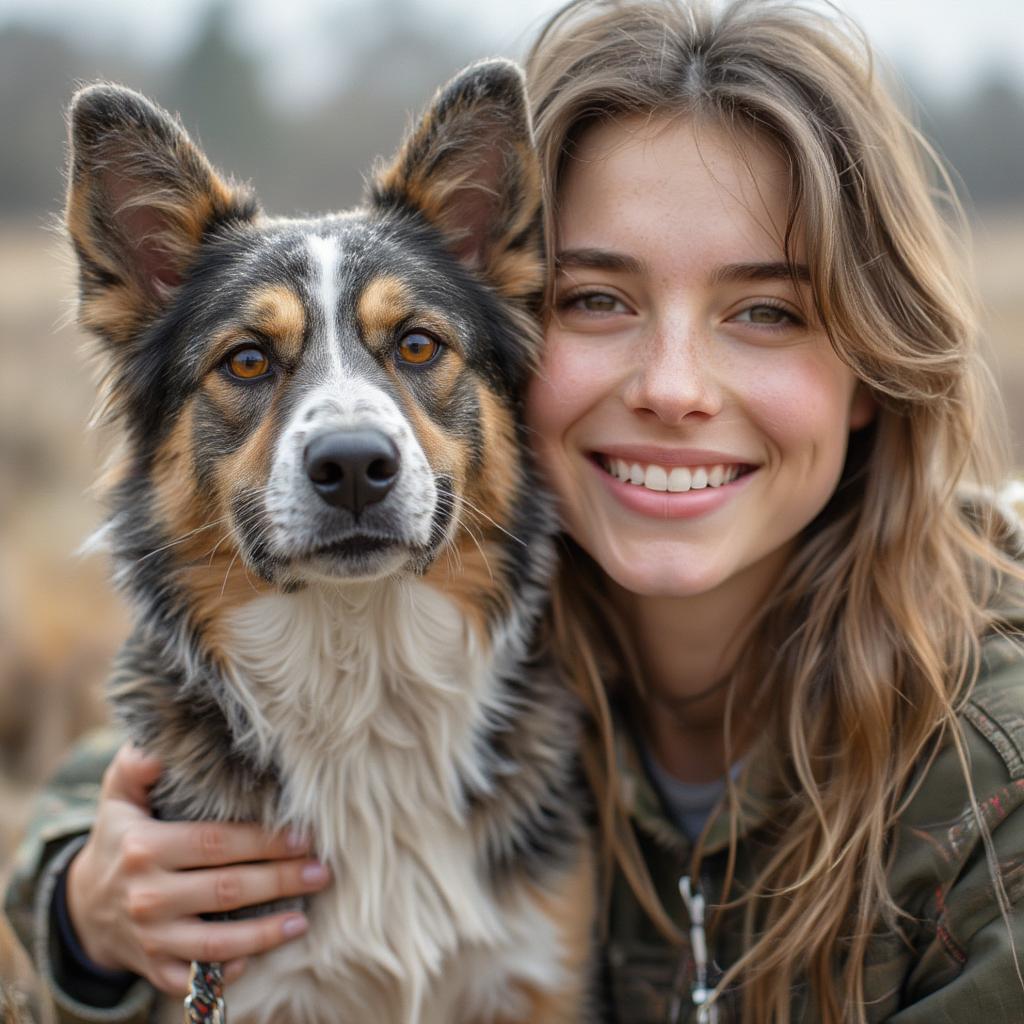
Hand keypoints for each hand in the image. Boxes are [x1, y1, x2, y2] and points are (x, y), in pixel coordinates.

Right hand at [65, 743, 329, 995]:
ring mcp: (151, 937)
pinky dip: (227, 971)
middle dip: (281, 879)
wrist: (84, 904)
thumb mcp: (119, 795)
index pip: (216, 843)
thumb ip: (137, 766)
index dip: (263, 840)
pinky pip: (195, 978)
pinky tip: (259, 957)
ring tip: (304, 918)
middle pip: (227, 889)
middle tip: (322, 871)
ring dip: (266, 933)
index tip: (303, 835)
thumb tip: (158, 746)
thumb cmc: (120, 837)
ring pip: (217, 941)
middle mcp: (147, 896)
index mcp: (145, 848)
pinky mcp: (153, 967)